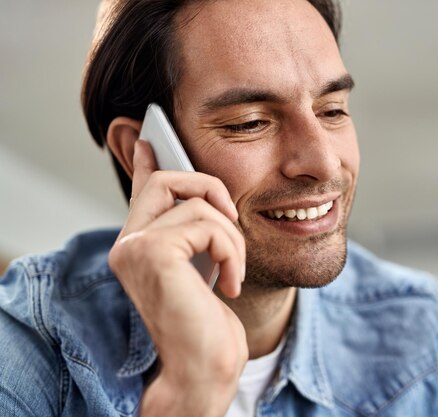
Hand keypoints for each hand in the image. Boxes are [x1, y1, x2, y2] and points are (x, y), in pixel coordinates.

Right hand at [108, 140, 247, 416]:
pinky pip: (208, 223)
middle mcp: (128, 244)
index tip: (150, 137)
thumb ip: (196, 233)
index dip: (150, 161)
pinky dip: (231, 251)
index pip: (143, 189)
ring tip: (232, 272)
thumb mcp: (205, 268)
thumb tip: (202, 199)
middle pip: (169, 179)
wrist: (204, 369)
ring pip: (198, 202)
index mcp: (140, 245)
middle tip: (231, 226)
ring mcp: (134, 248)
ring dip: (232, 237)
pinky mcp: (152, 254)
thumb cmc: (208, 326)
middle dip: (213, 190)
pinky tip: (228, 284)